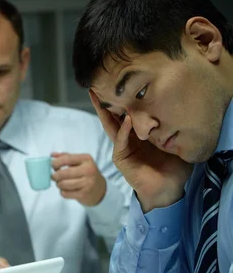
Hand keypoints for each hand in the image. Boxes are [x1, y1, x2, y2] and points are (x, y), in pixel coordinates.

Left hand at [51, 153, 106, 205]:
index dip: (56, 162)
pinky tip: (66, 190)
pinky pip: (65, 193)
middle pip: (64, 173)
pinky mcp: (84, 194)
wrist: (100, 189)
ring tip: (60, 183)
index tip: (52, 166)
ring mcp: (87, 183)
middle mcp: (88, 170)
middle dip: (55, 175)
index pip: (67, 159)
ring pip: (63, 184)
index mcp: (86, 159)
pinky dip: (62, 192)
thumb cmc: (86, 173)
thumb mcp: (80, 161)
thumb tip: (52, 155)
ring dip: (58, 184)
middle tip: (54, 176)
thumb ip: (66, 157)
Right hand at [89, 90, 192, 211]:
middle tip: (95, 86)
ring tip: (98, 97)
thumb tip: (177, 105)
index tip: (119, 83)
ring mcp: (122, 148)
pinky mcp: (121, 159)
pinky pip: (121, 142)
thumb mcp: (174, 140)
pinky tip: (128, 119)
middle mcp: (128, 139)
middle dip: (104, 102)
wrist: (168, 189)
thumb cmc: (174, 166)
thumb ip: (170, 126)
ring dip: (105, 112)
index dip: (122, 99)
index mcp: (139, 133)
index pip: (127, 113)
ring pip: (111, 126)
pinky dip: (124, 131)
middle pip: (113, 117)